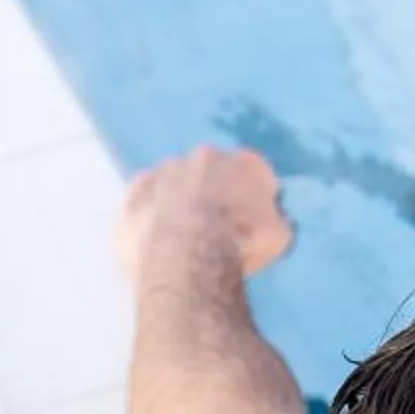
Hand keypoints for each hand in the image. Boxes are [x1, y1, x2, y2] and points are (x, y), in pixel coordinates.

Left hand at [117, 144, 295, 288]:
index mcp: (245, 162)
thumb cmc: (240, 245)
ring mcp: (166, 171)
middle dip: (215, 194)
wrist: (186, 257)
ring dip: (180, 201)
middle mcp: (206, 156)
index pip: (255, 174)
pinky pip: (145, 200)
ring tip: (181, 238)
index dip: (255, 200)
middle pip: (213, 173)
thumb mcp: (279, 237)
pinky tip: (155, 237)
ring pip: (176, 182)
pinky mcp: (135, 193)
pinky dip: (151, 213)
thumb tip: (270, 222)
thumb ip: (274, 220)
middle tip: (215, 229)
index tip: (252, 224)